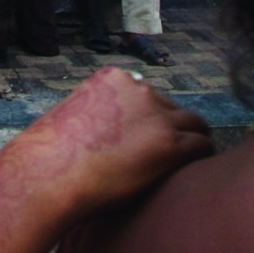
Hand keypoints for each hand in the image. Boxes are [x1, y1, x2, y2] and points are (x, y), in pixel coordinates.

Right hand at [0, 68, 211, 222]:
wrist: (51, 174)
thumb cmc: (54, 155)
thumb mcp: (72, 114)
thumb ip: (96, 111)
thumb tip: (107, 131)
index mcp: (114, 78)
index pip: (147, 93)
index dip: (149, 117)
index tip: (147, 136)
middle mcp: (139, 90)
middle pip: (172, 107)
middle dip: (172, 127)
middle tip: (170, 152)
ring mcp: (157, 116)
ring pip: (194, 124)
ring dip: (193, 140)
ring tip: (191, 160)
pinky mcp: (170, 145)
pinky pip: (201, 145)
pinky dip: (202, 156)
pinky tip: (197, 169)